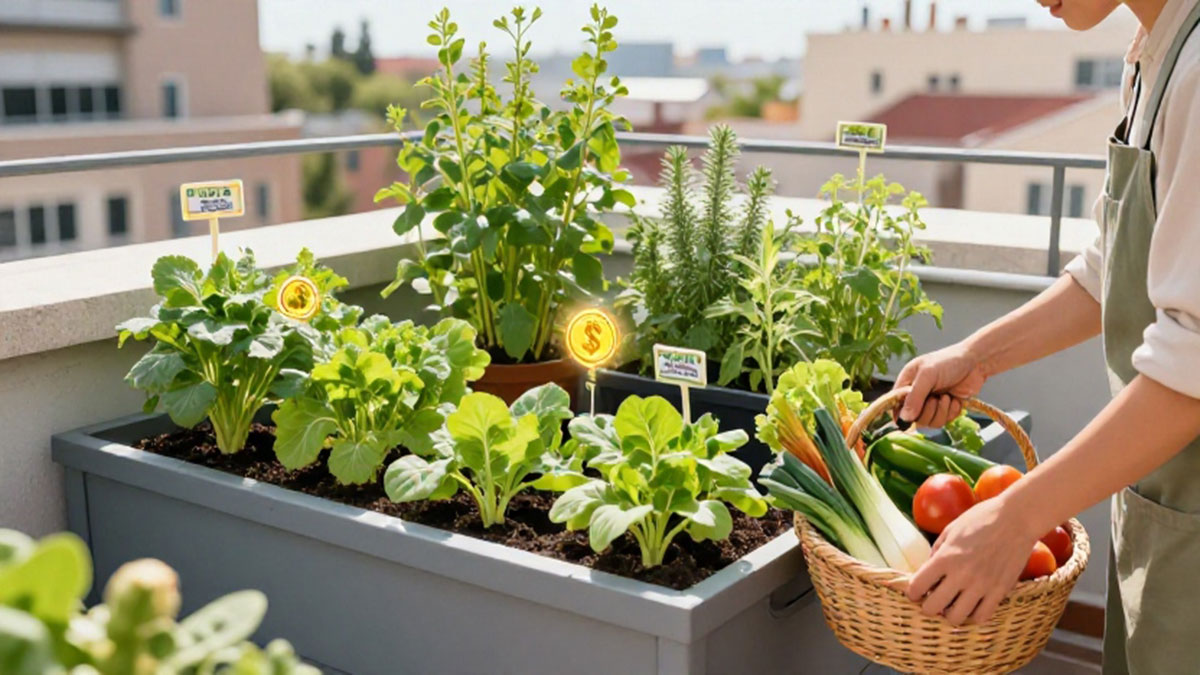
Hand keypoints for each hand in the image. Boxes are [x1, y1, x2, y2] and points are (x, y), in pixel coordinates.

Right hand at [894, 342, 987, 425]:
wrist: (976, 362)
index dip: (901, 413)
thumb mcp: (927, 375)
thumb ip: (914, 396)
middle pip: (913, 419)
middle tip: (935, 399)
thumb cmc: (949, 362)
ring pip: (929, 422)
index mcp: (906, 384)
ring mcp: (931, 403)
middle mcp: (917, 395)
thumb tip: (904, 418)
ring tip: (947, 397)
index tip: (912, 414)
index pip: (895, 406)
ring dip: (941, 412)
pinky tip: (955, 399)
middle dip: (927, 412)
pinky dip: (951, 412)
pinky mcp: (946, 409)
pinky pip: (943, 422)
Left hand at [905, 496, 1036, 624]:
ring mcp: (982, 586)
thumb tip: (927, 571)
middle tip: (933, 599)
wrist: (1017, 519)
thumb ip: (936, 552)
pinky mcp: (1000, 591)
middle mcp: (961, 575)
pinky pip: (981, 616)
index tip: (916, 591)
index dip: (912, 592)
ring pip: (956, 618)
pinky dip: (973, 615)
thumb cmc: (981, 519)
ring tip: (953, 604)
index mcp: (945, 558)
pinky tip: (972, 605)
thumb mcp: (950, 530)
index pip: (916, 587)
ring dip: (950, 614)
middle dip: (928, 606)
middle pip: (932, 608)